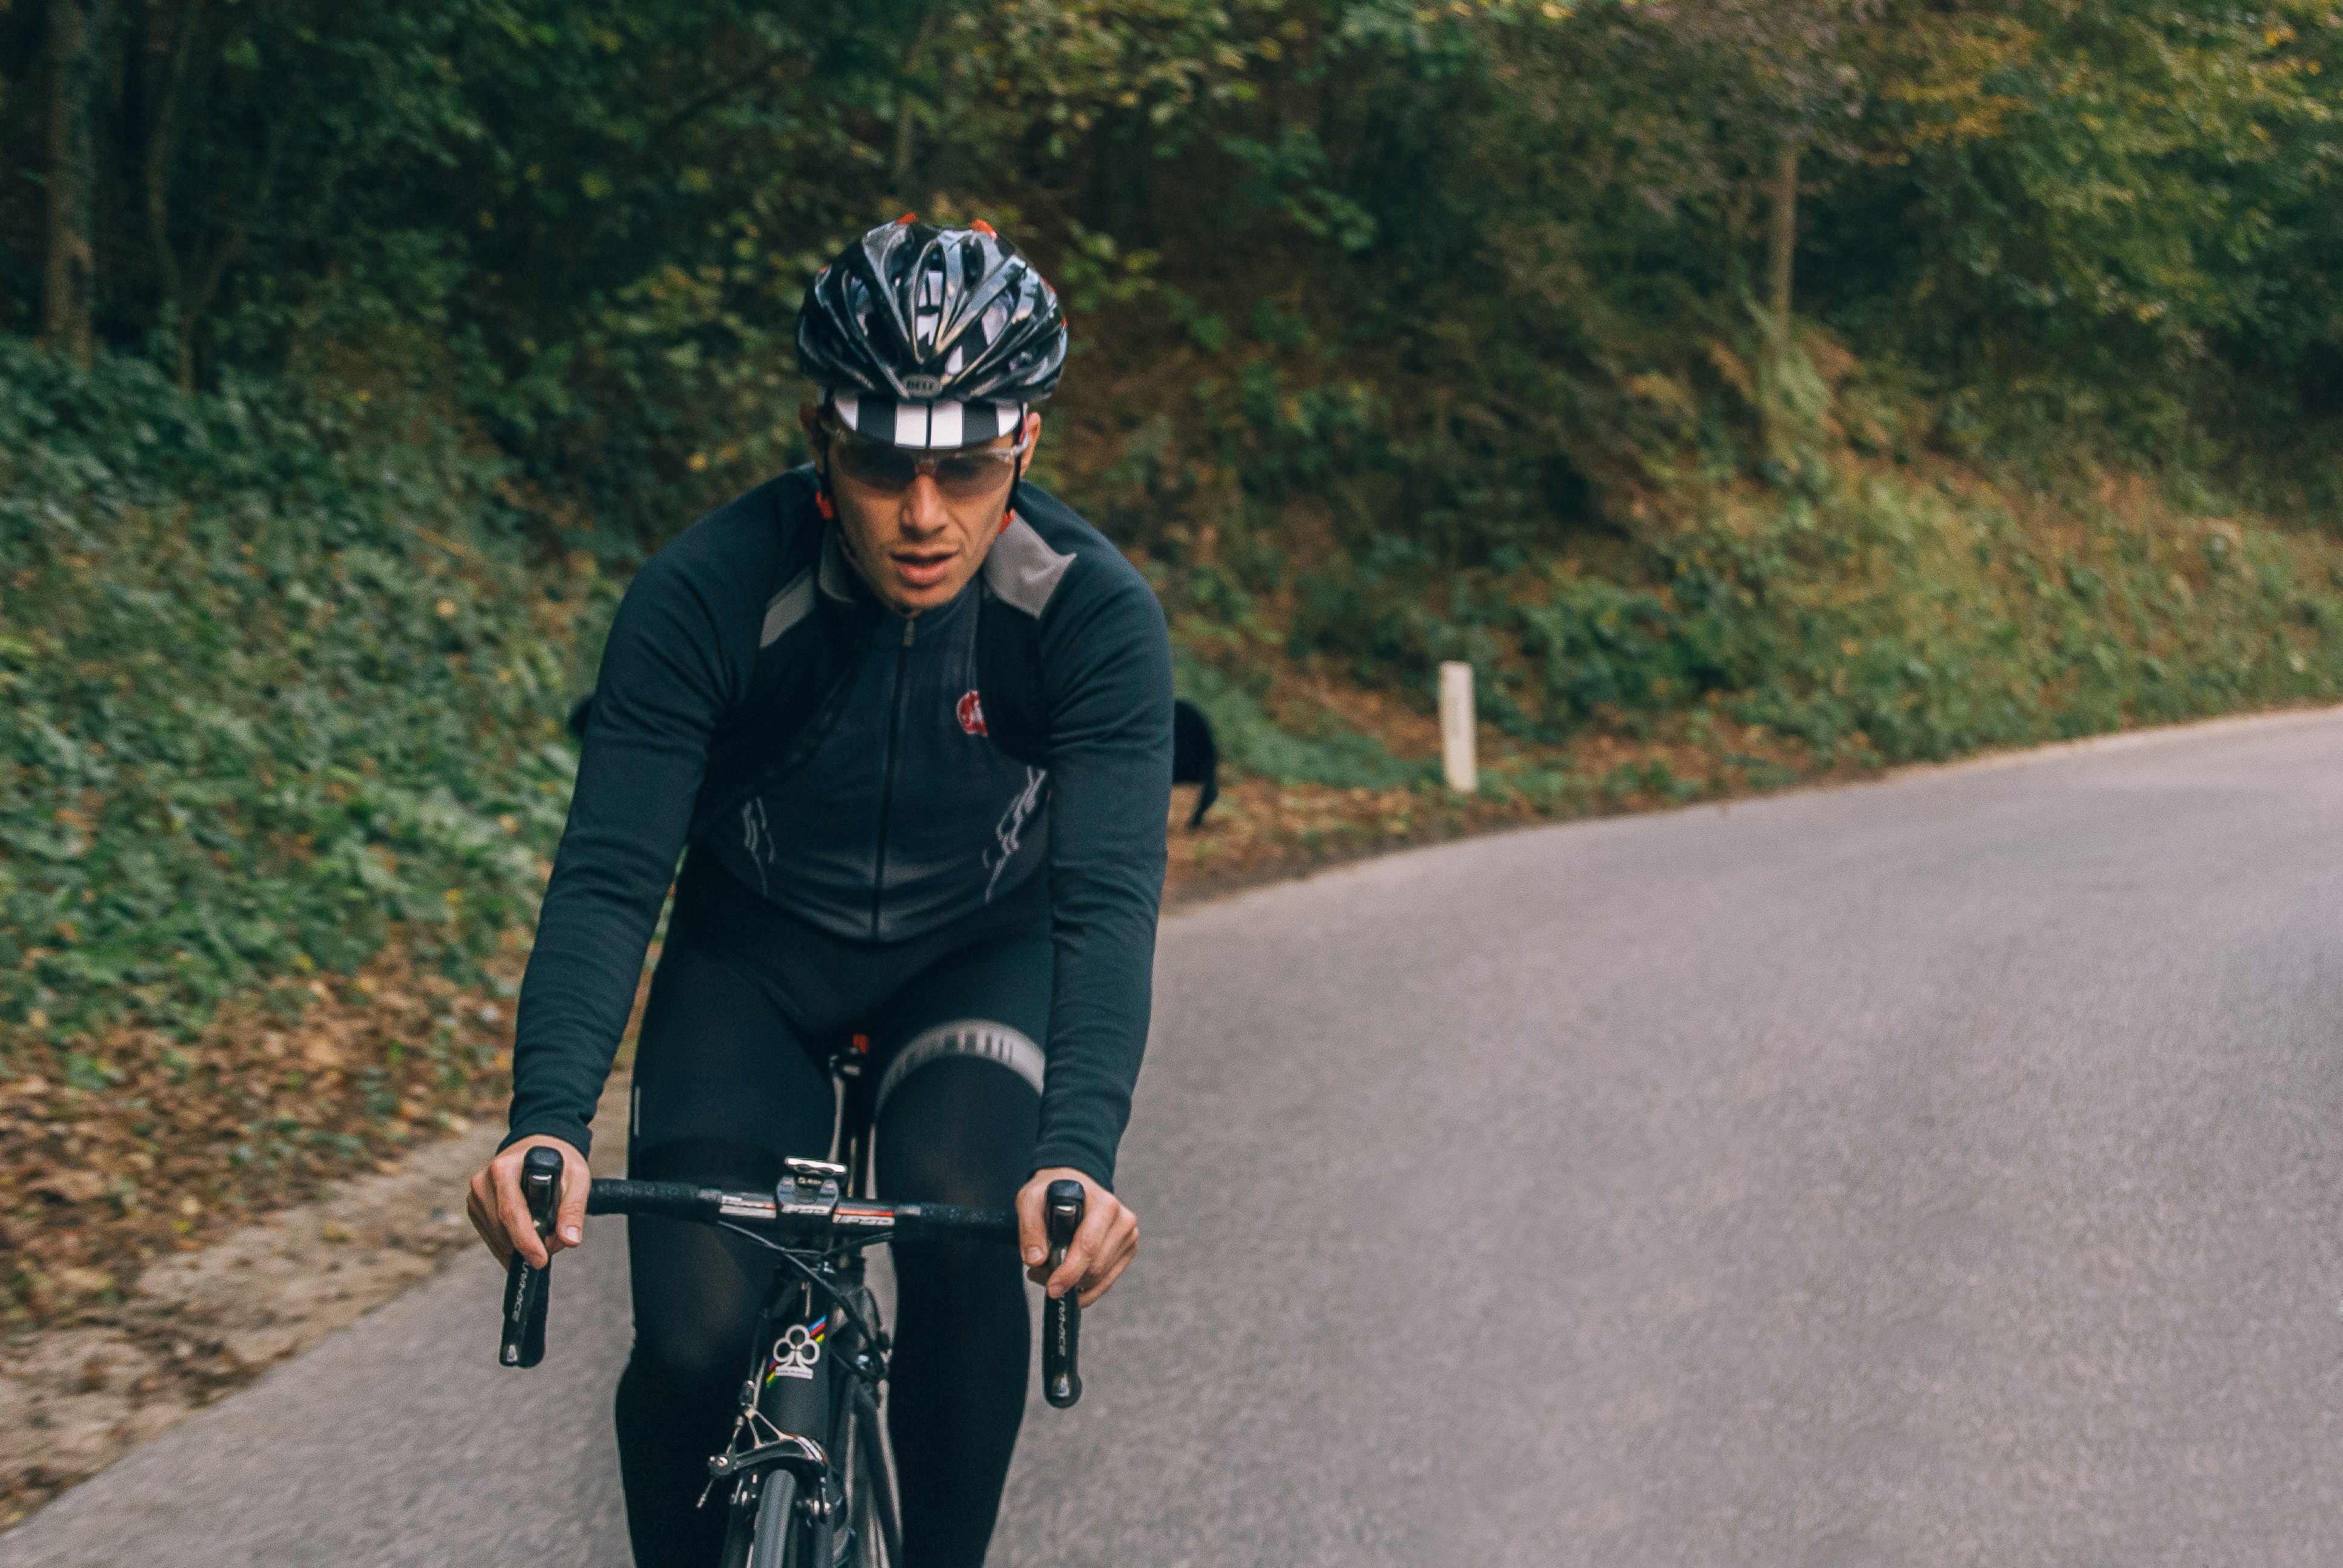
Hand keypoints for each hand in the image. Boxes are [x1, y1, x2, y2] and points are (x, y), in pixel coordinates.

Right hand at [466, 1135, 589, 1267]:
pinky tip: (528, 1235)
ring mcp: (476, 1198)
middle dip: (530, 1245)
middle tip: (555, 1242)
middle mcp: (483, 1182)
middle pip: (503, 1229)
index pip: (511, 1211)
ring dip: (522, 1246)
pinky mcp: (475, 1210)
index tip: (540, 1259)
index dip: (526, 1239)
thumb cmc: (557, 1161)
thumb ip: (573, 1208)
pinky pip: (493, 1240)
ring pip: (497, 1239)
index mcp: (505, 1169)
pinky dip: (512, 1245)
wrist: (537, 1149)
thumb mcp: (576, 1177)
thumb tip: (569, 1240)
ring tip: (545, 1231)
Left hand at [1017, 1167, 1136, 1308]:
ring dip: (1073, 1284)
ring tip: (1049, 1269)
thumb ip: (1030, 1227)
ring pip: (1099, 1278)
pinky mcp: (1128, 1250)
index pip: (1089, 1246)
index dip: (1070, 1271)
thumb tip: (1035, 1260)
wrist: (1074, 1185)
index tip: (1051, 1288)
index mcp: (1104, 1204)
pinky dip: (1085, 1289)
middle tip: (1038, 1273)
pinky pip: (1106, 1282)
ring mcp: (1129, 1237)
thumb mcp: (1031, 1199)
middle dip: (1066, 1278)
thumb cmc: (1052, 1193)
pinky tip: (1068, 1281)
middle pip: (1095, 1267)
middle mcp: (1123, 1220)